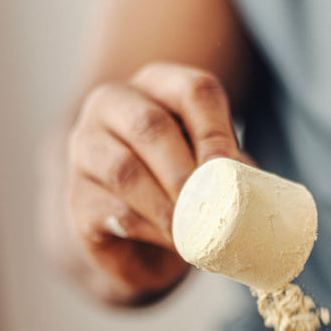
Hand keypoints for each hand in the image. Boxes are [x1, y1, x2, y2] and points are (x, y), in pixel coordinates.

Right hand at [61, 63, 242, 303]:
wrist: (143, 244)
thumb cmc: (187, 192)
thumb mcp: (216, 171)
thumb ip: (233, 168)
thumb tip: (254, 185)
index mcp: (158, 85)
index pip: (192, 90)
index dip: (216, 131)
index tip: (229, 172)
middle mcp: (113, 105)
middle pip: (150, 126)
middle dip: (186, 172)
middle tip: (210, 208)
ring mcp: (86, 149)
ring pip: (123, 170)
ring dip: (166, 206)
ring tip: (193, 232)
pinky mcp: (76, 197)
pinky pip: (109, 210)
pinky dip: (146, 229)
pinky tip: (170, 241)